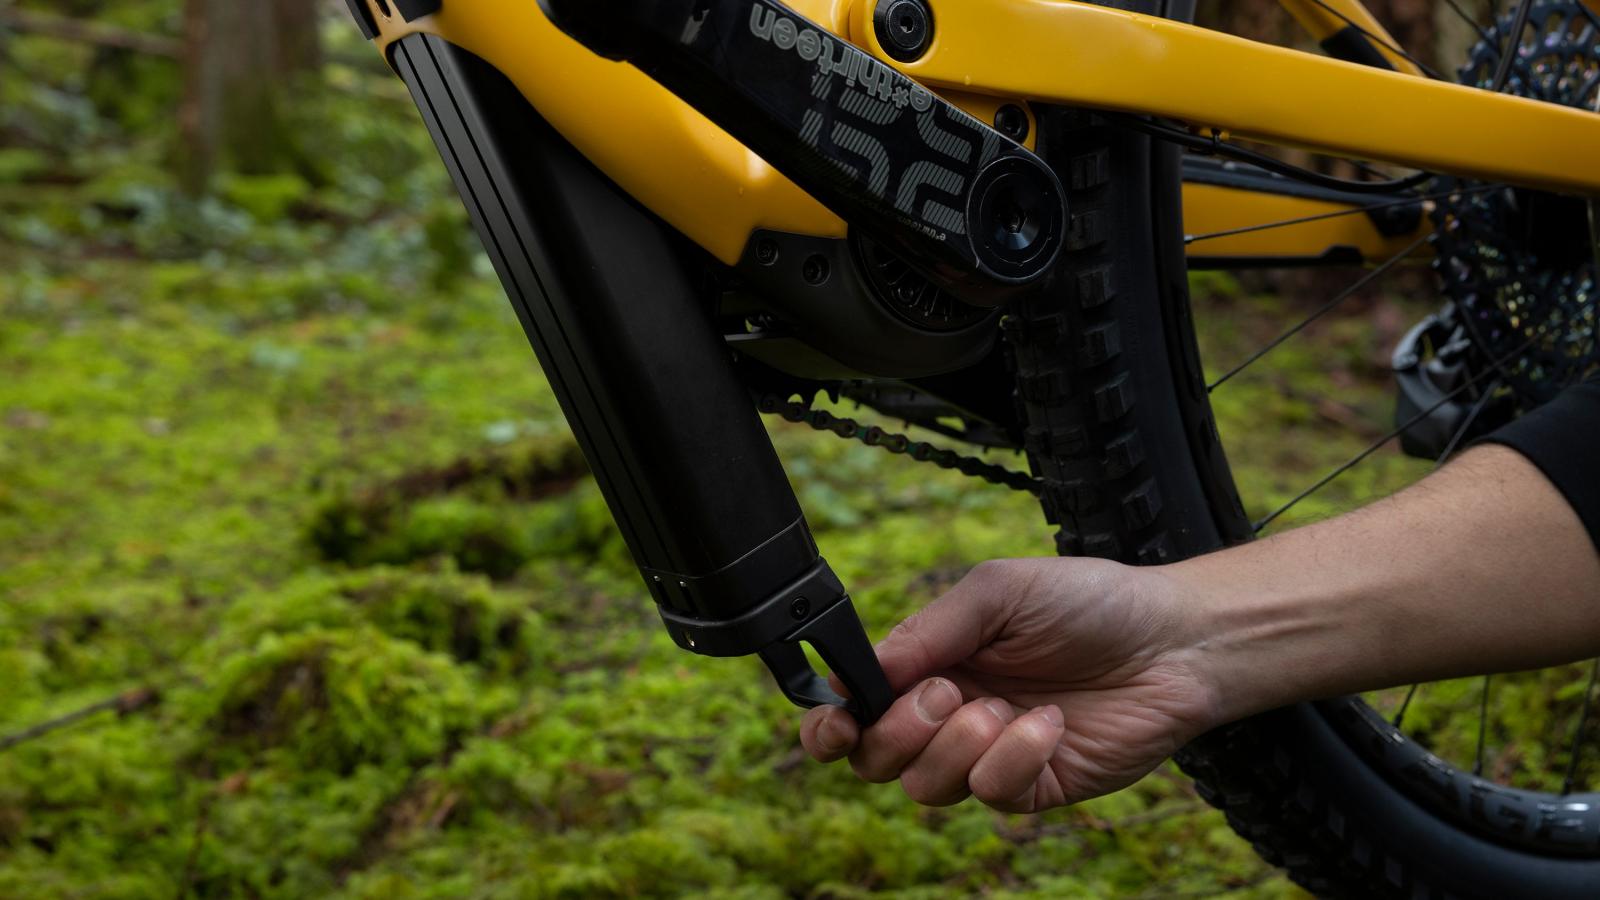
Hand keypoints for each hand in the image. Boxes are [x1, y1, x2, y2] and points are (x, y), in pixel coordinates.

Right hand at [799, 558, 1220, 812]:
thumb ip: (929, 629)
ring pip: (924, 786)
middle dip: (897, 732)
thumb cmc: (1089, 603)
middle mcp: (950, 714)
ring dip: (955, 747)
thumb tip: (868, 672)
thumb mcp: (999, 592)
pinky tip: (1048, 724)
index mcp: (931, 663)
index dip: (831, 723)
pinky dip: (1013, 758)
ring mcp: (989, 755)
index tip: (836, 723)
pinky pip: (991, 794)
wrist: (1174, 642)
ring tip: (1002, 708)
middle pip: (875, 758)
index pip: (857, 706)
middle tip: (946, 693)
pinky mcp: (1032, 786)